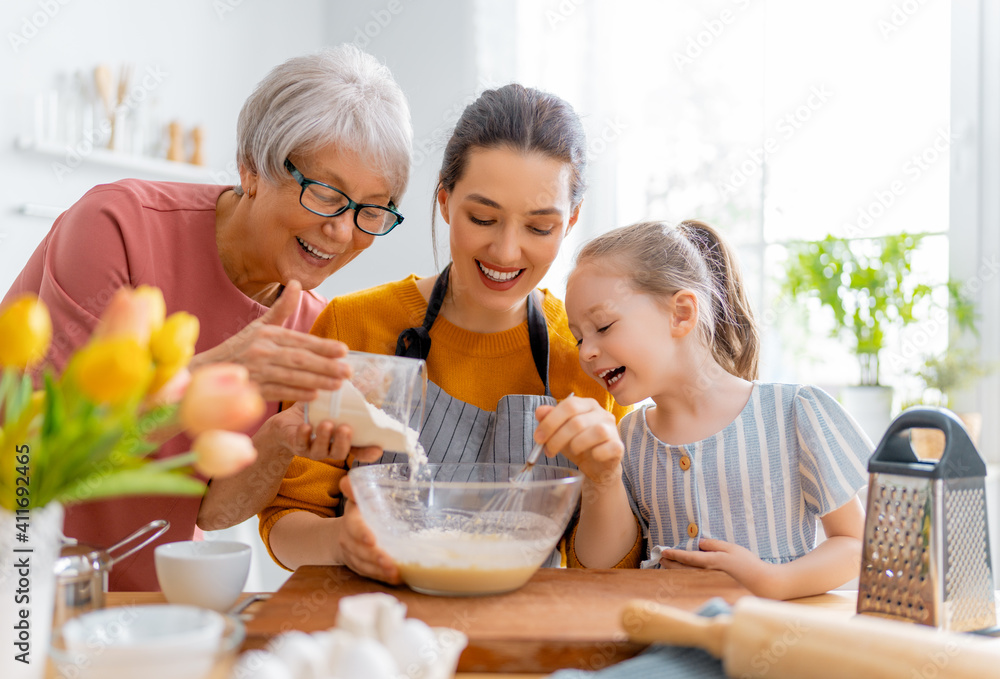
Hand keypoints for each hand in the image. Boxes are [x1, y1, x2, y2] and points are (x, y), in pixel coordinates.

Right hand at [193, 280, 349, 401]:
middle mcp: (262, 351)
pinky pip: (278, 392)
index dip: (322, 346)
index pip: (299, 340)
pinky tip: (315, 395)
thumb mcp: (260, 325)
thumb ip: (282, 308)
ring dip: (317, 381)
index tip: (343, 350)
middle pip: (299, 359)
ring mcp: (257, 371)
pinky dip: (296, 393)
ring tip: (338, 384)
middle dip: (326, 365)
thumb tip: (297, 282)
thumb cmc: (240, 347)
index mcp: (267, 334)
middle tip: (348, 371)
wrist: (207, 371)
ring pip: (292, 376)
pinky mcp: (252, 390)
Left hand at [253, 403, 382, 463]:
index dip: (370, 452)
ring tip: (326, 424)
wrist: (286, 420)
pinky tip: (305, 425)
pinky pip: (301, 444)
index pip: (361, 450)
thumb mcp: (333, 401)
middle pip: (341, 452)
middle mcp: (330, 447)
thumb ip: (351, 393)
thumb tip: (371, 375)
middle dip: (344, 442)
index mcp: (343, 439)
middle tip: (345, 428)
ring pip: (322, 451)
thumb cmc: (314, 411)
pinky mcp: (297, 446)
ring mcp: (313, 449)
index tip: (378, 447)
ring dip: (324, 438)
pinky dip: (304, 435)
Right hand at [337, 475, 400, 583]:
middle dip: (375, 557)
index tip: (372, 540)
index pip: (354, 528)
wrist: (343, 532)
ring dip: (379, 571)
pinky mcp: (360, 567)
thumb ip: (355, 490)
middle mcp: (348, 540)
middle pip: (360, 551)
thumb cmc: (358, 512)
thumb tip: (347, 480)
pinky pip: (369, 574)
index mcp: (350, 521)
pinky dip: (381, 577)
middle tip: (390, 563)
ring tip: (395, 573)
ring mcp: (353, 556)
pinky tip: (395, 578)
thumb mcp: (357, 498)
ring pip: (364, 566)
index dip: (362, 534)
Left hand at [534, 396, 623, 487]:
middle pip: (578, 421)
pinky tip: (591, 456)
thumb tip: (540, 411)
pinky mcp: (619, 446)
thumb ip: (550, 420)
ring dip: (576, 445)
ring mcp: (613, 429)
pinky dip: (597, 453)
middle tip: (548, 451)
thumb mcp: (560, 432)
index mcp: (587, 405)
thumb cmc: (578, 445)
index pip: (568, 405)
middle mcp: (602, 413)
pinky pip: (609, 447)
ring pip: (596, 431)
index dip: (550, 422)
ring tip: (571, 452)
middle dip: (558, 438)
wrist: (597, 465)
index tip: (538, 438)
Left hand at [659, 538, 776, 595]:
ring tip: (667, 565)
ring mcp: (710, 583)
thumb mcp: (732, 549)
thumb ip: (714, 545)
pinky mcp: (713, 588)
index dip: (675, 555)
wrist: (762, 585)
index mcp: (712, 563)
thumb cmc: (748, 564)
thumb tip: (699, 543)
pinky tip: (682, 575)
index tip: (664, 552)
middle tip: (661, 558)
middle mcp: (708, 575)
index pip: (689, 558)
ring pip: (687, 578)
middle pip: (684, 570)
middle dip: (671, 564)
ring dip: (676, 571)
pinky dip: (685, 577)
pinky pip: (694, 582)